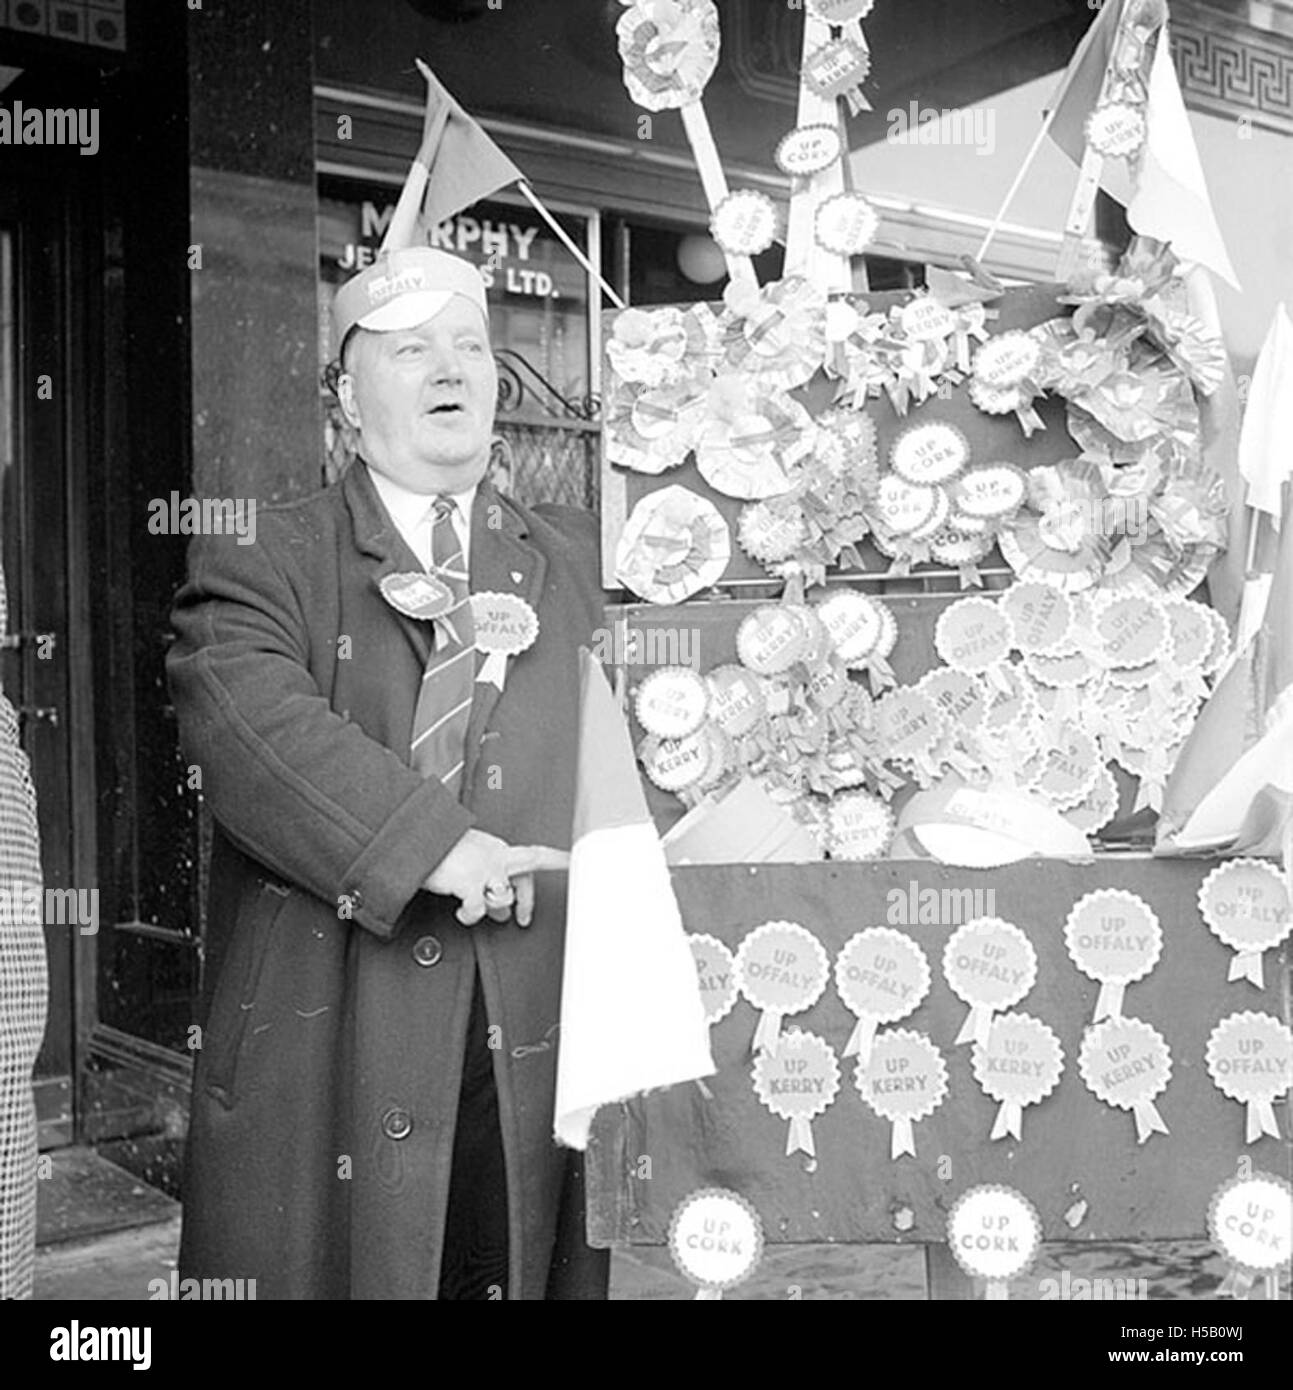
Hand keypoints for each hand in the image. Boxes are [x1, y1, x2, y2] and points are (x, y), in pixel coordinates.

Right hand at [423, 829, 568, 926]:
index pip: (533, 856)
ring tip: (475, 908)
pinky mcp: (468, 882)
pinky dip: (470, 916)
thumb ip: (492, 883)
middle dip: (543, 878)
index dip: (555, 861)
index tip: (571, 864)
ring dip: (492, 908)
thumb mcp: (471, 863)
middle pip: (532, 861)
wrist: (414, 841)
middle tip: (535, 910)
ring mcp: (484, 868)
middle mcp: (496, 856)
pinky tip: (462, 912)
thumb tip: (504, 913)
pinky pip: (478, 910)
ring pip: (504, 896)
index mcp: (498, 849)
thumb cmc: (439, 851)